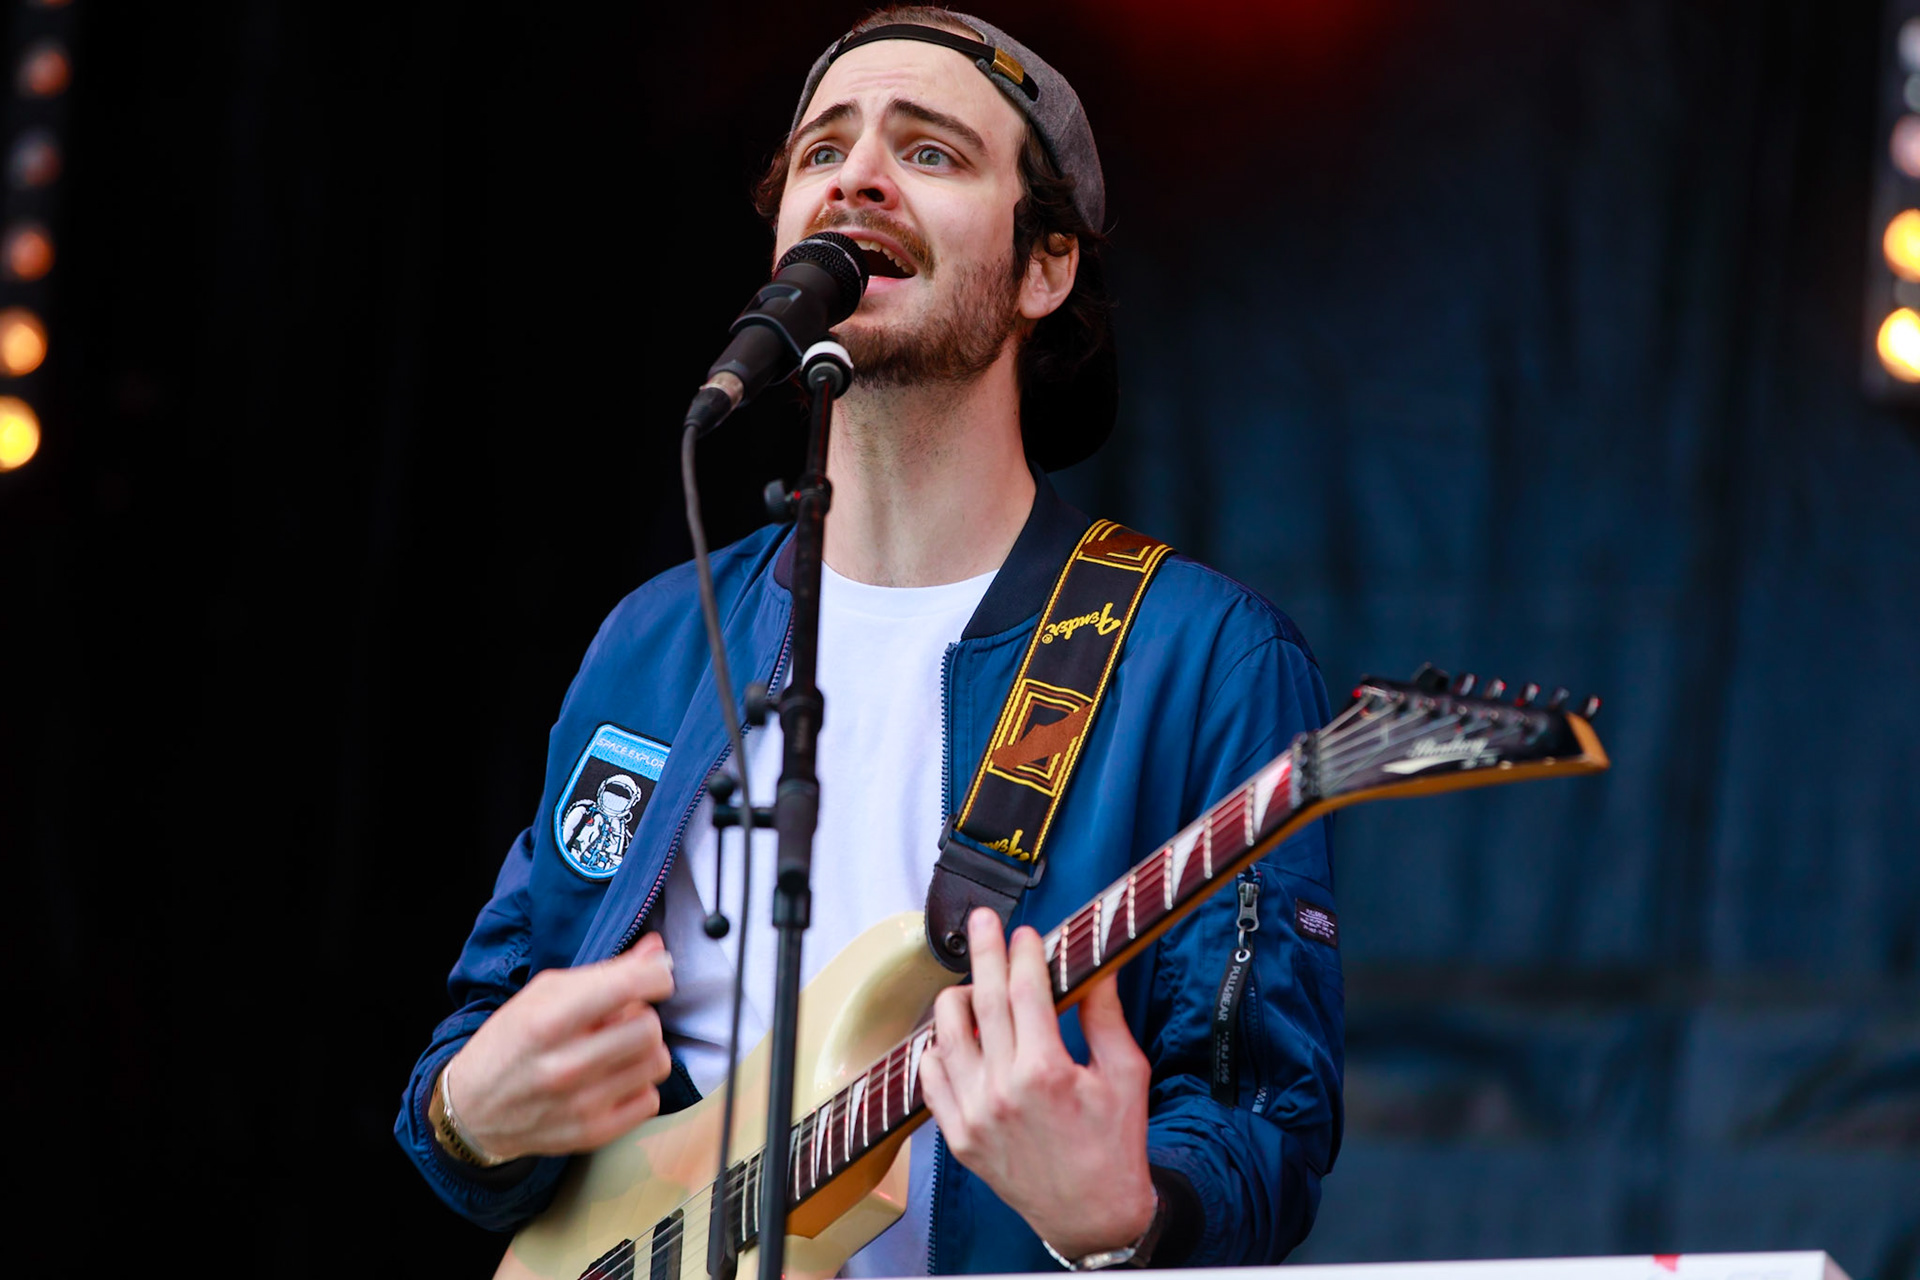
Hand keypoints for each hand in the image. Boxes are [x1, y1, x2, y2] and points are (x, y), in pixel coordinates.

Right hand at [444, 933, 676, 1161]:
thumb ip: (605, 972)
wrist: (473, 1109)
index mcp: (547, 1021)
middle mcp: (565, 1066)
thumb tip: (658, 951)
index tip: (654, 977)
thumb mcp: (543, 994)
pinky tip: (613, 1079)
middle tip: (621, 1019)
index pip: (629, 987)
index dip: (655, 976)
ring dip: (643, 1051)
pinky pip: (650, 1100)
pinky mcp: (593, 1134)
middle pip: (649, 1027)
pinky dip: (638, 1086)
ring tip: (616, 1049)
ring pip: (656, 1063)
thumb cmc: (511, 1041)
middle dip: (642, 1016)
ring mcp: (581, 1105)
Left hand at [918, 908, 1157, 1259]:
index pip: (1024, 991)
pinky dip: (937, 1051)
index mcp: (1046, 1072)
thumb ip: (1105, 1016)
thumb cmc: (1114, 1147)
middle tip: (982, 922)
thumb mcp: (1126, 1075)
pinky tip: (956, 1039)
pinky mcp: (959, 1137)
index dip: (1023, 954)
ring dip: (957, 999)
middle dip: (982, 952)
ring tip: (972, 986)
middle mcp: (1002, 1091)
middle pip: (981, 1001)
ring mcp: (974, 1115)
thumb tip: (1096, 967)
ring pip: (945, 1034)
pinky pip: (931, 1079)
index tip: (1025, 934)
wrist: (1094, 1217)